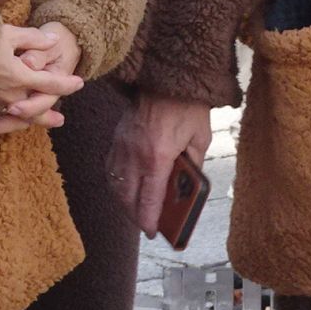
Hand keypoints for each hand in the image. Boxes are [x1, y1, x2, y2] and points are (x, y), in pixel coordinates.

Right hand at [0, 25, 82, 129]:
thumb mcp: (11, 34)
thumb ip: (34, 39)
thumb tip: (54, 40)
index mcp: (21, 76)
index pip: (51, 84)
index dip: (67, 84)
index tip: (79, 83)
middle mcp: (9, 94)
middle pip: (35, 110)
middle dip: (48, 115)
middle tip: (60, 120)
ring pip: (15, 117)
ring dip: (27, 120)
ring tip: (32, 123)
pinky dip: (3, 119)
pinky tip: (6, 116)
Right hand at [109, 92, 214, 236]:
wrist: (166, 76)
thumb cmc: (187, 108)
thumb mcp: (200, 140)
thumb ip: (193, 168)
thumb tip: (187, 190)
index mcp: (157, 156)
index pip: (149, 198)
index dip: (149, 219)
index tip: (152, 232)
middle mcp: (135, 154)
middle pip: (127, 196)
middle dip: (135, 215)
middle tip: (145, 225)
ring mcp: (122, 145)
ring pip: (115, 184)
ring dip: (124, 201)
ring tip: (135, 210)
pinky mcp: (117, 138)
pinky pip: (110, 168)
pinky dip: (116, 183)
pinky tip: (124, 188)